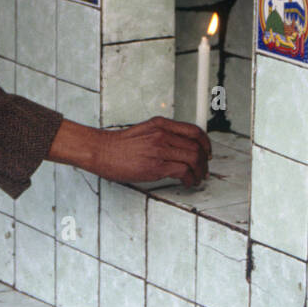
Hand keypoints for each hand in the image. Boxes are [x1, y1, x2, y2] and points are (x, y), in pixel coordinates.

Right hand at [48, 117, 210, 187]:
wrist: (100, 151)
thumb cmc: (118, 145)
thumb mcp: (144, 131)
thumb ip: (162, 135)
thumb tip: (179, 147)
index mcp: (160, 124)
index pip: (193, 130)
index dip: (206, 143)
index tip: (207, 152)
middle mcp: (162, 134)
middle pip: (196, 146)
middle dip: (204, 161)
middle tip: (204, 169)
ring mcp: (159, 149)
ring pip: (193, 158)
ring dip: (200, 171)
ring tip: (197, 178)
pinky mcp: (155, 166)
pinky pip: (183, 171)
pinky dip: (190, 179)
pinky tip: (187, 182)